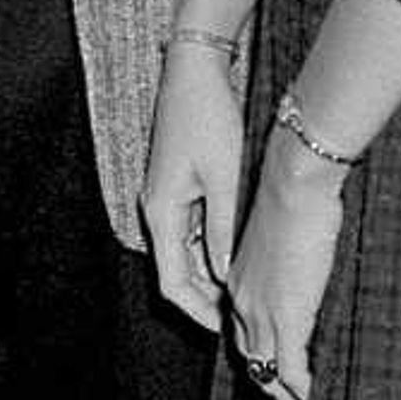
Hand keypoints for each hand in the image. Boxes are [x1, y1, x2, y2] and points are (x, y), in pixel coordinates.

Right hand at [141, 42, 245, 328]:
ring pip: (184, 252)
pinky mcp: (179, 185)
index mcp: (161, 210)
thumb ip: (222, 229)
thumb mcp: (223, 177)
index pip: (170, 281)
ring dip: (208, 275)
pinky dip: (209, 250)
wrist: (195, 70)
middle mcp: (158, 208)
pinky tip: (236, 257)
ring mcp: (167, 197)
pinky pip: (191, 231)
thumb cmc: (207, 117)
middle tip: (239, 319)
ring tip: (242, 295)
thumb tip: (225, 274)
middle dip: (203, 298)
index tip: (223, 329)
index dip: (196, 310)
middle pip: (175, 271)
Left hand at [222, 130, 346, 399]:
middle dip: (270, 385)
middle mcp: (242, 300)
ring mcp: (262, 311)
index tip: (278, 370)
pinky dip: (304, 393)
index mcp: (239, 278)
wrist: (294, 179)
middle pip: (251, 357)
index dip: (260, 353)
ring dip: (288, 397)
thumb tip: (308, 264)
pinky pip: (292, 369)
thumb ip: (291, 259)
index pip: (244, 329)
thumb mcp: (286, 234)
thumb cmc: (296, 194)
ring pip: (268, 371)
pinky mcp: (286, 316)